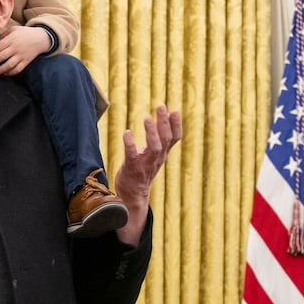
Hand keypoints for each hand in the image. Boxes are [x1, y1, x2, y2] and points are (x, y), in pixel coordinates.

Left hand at [0, 25, 51, 76]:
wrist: (41, 38)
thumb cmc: (24, 33)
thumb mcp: (14, 29)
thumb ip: (3, 35)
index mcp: (12, 39)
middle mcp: (16, 48)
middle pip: (2, 56)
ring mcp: (21, 56)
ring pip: (9, 65)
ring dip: (0, 70)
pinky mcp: (26, 61)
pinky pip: (18, 69)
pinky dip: (11, 72)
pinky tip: (5, 73)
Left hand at [111, 105, 181, 243]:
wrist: (133, 196)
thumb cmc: (142, 171)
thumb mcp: (153, 155)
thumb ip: (158, 139)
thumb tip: (162, 119)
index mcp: (162, 154)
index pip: (174, 138)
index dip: (176, 125)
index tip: (173, 110)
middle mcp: (157, 159)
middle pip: (165, 139)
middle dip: (164, 122)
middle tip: (160, 106)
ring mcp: (145, 164)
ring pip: (154, 148)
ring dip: (152, 132)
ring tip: (146, 118)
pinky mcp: (132, 169)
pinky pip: (132, 156)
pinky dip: (130, 144)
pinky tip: (127, 133)